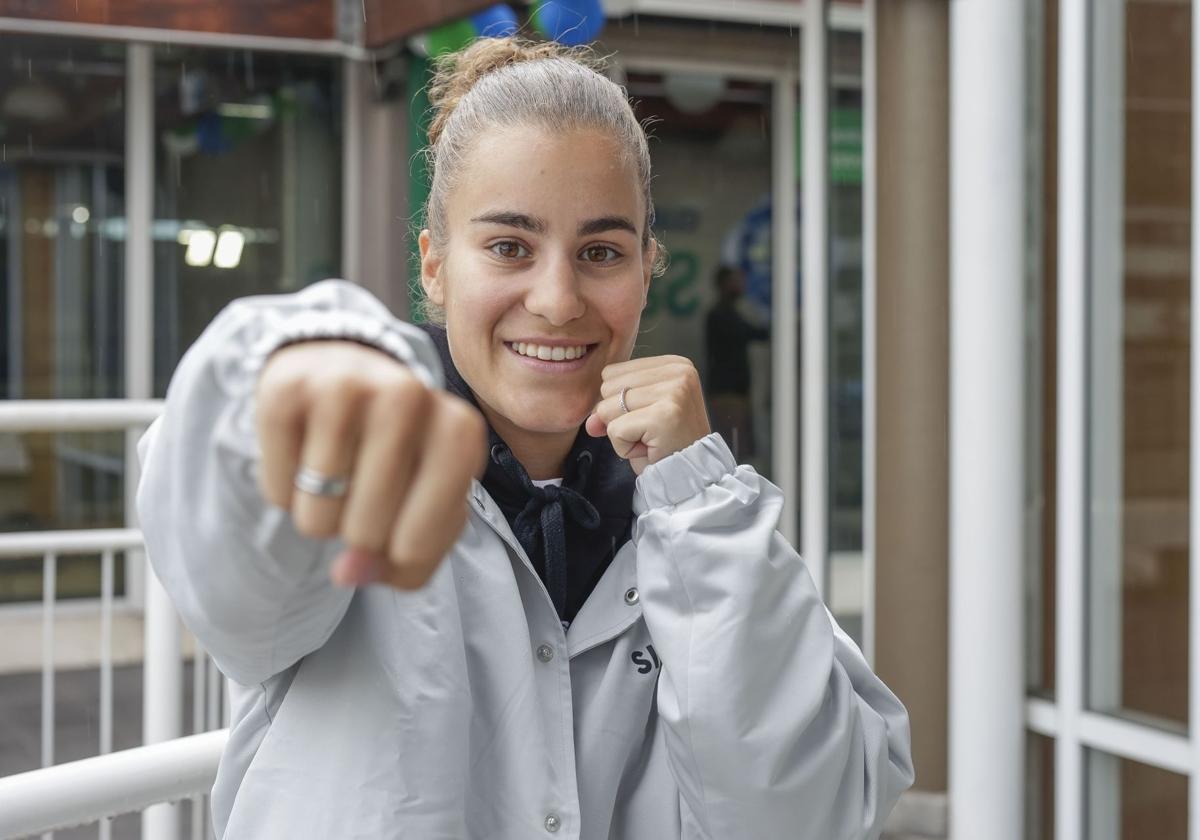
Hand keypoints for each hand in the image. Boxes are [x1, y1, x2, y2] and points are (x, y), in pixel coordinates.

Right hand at [255, 341, 487, 589]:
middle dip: (358, 535)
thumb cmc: (403, 455)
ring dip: (320, 517)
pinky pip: (278, 489)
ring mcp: (346, 385)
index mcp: (459, 431)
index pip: (421, 540)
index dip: (405, 555)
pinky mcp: (287, 388)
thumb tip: (346, 573)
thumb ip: (409, 562)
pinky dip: (286, 492)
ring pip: (317, 516)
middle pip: (364, 533)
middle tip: (367, 494)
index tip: (404, 536)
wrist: (351, 375)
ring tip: (338, 476)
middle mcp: (409, 396)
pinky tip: (306, 457)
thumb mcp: (431, 507)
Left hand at [584, 355, 711, 475]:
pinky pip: (615, 430)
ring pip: (608, 408)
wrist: (691, 478)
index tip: (649, 419)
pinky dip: (624, 448)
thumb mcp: (636, 417)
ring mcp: (673, 392)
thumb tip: (591, 420)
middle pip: (608, 386)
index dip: (619, 403)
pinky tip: (649, 450)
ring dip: (621, 434)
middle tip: (650, 433)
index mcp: (673, 365)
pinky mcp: (664, 416)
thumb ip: (609, 408)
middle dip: (619, 418)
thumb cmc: (666, 446)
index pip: (612, 372)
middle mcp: (678, 372)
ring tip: (650, 440)